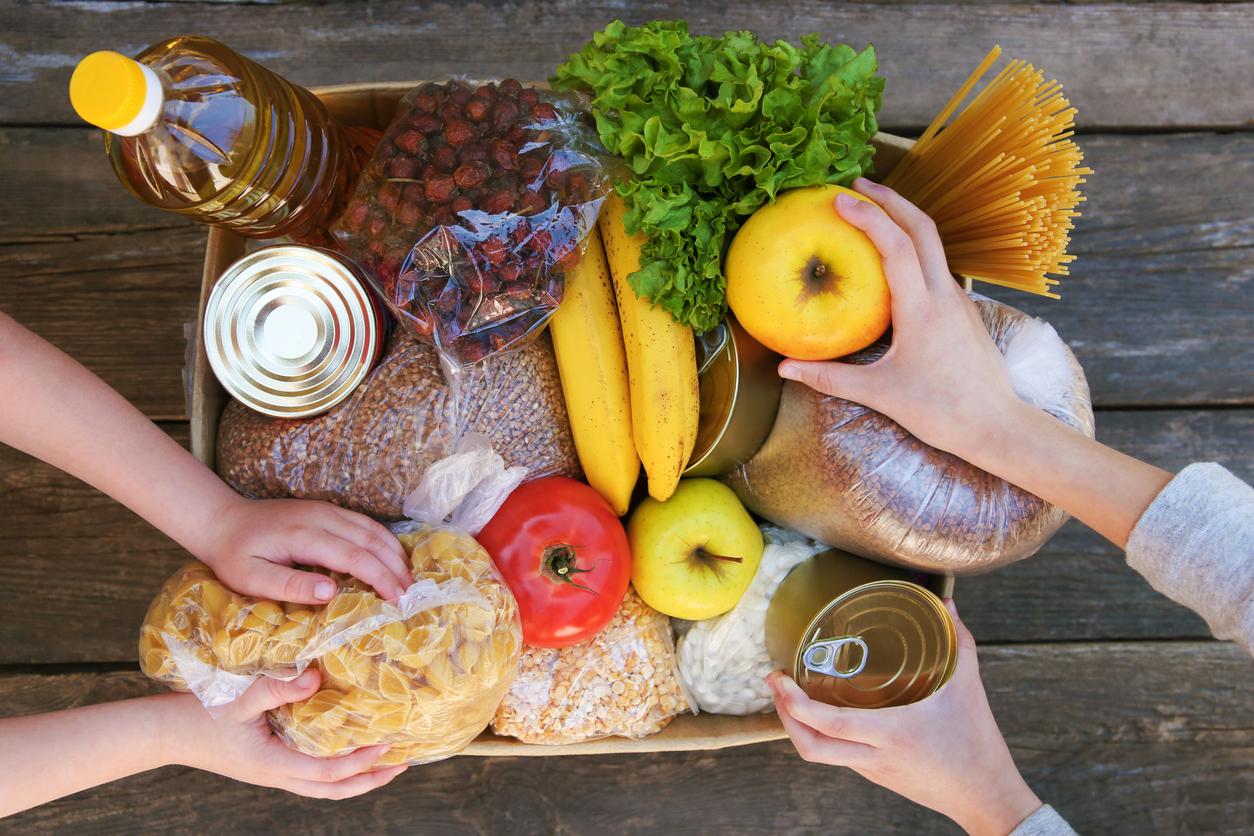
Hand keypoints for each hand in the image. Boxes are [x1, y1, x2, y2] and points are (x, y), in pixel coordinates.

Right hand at [162, 669, 406, 798]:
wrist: (167, 732)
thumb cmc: (200, 713)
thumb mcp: (238, 698)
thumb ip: (276, 688)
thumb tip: (316, 676)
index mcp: (273, 763)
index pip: (327, 772)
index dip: (360, 762)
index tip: (387, 745)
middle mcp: (278, 775)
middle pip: (334, 790)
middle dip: (371, 780)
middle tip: (403, 762)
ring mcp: (275, 773)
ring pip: (325, 788)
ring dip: (358, 778)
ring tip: (387, 762)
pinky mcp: (272, 764)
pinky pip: (313, 775)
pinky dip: (338, 770)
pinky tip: (350, 751)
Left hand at [202, 497, 412, 604]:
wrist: (222, 520)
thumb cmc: (234, 556)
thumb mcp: (251, 578)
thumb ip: (290, 585)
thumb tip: (332, 591)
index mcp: (305, 535)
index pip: (355, 556)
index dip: (381, 578)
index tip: (397, 601)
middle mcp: (321, 517)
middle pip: (371, 540)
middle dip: (396, 568)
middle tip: (411, 596)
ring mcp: (326, 509)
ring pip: (372, 528)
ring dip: (394, 553)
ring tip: (407, 579)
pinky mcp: (326, 509)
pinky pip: (364, 523)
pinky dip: (383, 541)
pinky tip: (390, 558)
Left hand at [768, 601, 1041, 835]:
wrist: (985, 797)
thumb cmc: (977, 743)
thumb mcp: (969, 686)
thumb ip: (957, 640)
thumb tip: (944, 602)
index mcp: (891, 733)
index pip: (828, 724)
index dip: (794, 703)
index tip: (780, 677)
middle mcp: (874, 755)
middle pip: (809, 746)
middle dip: (783, 715)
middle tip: (776, 682)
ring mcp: (872, 768)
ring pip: (818, 754)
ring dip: (796, 725)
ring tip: (791, 693)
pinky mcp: (876, 775)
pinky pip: (836, 755)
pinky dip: (819, 733)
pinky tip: (822, 711)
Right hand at [777, 178, 1021, 458]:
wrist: (997, 426)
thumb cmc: (941, 411)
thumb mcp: (880, 394)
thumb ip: (830, 377)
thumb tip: (785, 368)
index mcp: (923, 309)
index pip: (897, 246)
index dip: (868, 217)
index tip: (839, 198)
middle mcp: (944, 295)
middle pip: (922, 227)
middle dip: (890, 200)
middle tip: (856, 185)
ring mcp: (958, 300)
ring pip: (934, 243)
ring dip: (903, 219)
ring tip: (871, 212)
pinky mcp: (962, 311)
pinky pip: (935, 266)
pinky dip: (912, 248)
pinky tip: (892, 259)